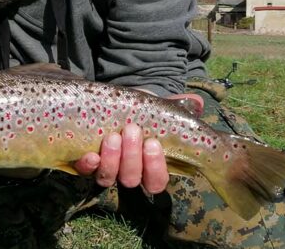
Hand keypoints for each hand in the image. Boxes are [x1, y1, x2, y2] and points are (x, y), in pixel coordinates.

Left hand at [73, 93, 203, 194]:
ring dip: (112, 159)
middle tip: (132, 130)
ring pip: (109, 178)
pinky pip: (85, 172)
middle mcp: (128, 172)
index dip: (155, 167)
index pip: (156, 182)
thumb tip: (198, 103)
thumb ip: (177, 106)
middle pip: (132, 180)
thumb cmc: (140, 111)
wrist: (112, 105)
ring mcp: (107, 169)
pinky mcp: (87, 163)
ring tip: (113, 136)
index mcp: (149, 166)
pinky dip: (88, 165)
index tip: (153, 143)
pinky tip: (90, 154)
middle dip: (132, 157)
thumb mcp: (158, 107)